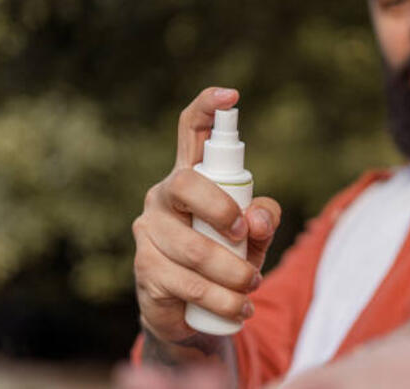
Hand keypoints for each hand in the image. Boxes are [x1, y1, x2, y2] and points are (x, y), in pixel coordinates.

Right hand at [132, 86, 281, 349]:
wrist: (191, 313)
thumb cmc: (225, 259)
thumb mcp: (252, 236)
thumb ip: (263, 218)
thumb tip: (255, 218)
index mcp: (190, 177)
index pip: (190, 132)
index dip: (207, 108)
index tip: (231, 96)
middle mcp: (163, 196)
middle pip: (187, 184)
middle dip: (222, 210)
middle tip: (244, 236)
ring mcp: (149, 232)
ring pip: (194, 248)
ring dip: (233, 273)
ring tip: (253, 287)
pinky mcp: (146, 271)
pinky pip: (189, 284)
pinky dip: (223, 301)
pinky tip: (239, 309)